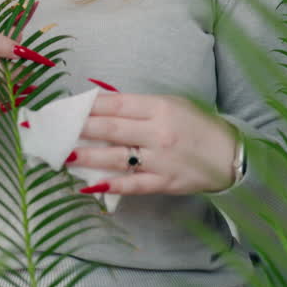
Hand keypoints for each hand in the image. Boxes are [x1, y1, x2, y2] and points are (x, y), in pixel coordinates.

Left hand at [69, 92, 239, 195]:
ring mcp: (161, 160)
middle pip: (111, 129)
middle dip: (80, 129)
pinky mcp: (164, 182)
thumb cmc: (197, 125)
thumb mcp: (171, 104)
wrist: (231, 156)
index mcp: (159, 107)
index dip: (88, 105)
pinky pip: (134, 184)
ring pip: (117, 158)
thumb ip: (138, 105)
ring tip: (64, 154)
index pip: (116, 104)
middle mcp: (158, 132)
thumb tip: (102, 101)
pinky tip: (90, 184)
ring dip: (88, 156)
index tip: (67, 106)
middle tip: (55, 129)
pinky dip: (112, 185)